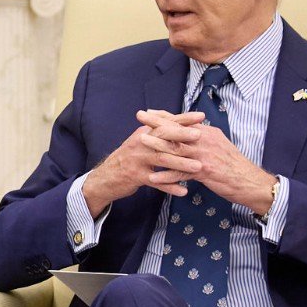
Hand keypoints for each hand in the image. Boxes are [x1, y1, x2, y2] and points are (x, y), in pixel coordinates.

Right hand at [82, 109, 206, 215]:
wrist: (105, 177)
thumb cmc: (129, 159)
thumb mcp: (140, 142)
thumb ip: (156, 132)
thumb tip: (176, 121)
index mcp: (144, 133)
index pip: (165, 122)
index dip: (183, 119)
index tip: (201, 116)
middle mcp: (141, 144)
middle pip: (163, 136)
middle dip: (182, 135)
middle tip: (200, 135)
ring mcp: (138, 160)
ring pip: (162, 159)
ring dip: (181, 163)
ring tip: (199, 167)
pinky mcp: (136, 177)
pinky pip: (156, 182)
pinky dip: (170, 186)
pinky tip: (183, 190)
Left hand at [142, 111, 278, 215]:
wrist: (248, 181)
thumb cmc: (231, 165)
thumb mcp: (218, 145)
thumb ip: (202, 138)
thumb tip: (190, 131)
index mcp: (207, 132)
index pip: (183, 121)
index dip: (165, 115)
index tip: (149, 111)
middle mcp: (205, 140)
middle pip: (177, 129)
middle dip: (157, 122)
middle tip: (139, 116)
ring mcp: (204, 155)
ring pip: (177, 148)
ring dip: (157, 145)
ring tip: (141, 142)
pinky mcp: (204, 171)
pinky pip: (181, 173)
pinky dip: (166, 175)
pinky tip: (153, 177)